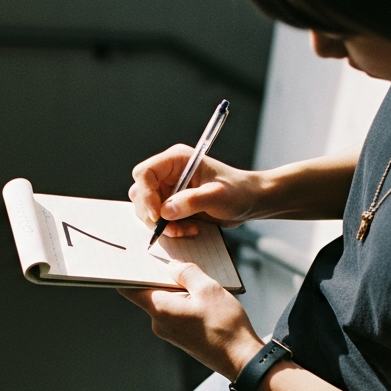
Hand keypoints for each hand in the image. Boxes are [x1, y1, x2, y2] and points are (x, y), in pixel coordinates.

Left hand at [119, 260, 262, 379]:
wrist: (241, 359)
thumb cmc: (225, 326)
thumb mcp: (209, 289)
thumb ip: (187, 272)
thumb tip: (173, 265)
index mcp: (160, 309)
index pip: (129, 289)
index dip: (128, 272)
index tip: (133, 258)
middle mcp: (159, 323)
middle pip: (149, 292)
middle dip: (160, 275)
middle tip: (174, 258)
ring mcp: (169, 332)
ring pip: (165, 302)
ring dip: (177, 288)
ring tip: (197, 278)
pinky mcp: (180, 336)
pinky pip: (175, 312)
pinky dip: (184, 300)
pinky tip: (202, 296)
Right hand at [129, 145, 268, 237]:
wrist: (250, 201)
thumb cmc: (238, 191)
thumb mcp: (218, 196)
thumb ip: (192, 201)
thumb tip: (165, 211)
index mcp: (176, 160)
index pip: (145, 173)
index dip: (146, 195)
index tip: (157, 215)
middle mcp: (168, 173)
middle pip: (141, 193)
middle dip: (152, 214)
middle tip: (171, 227)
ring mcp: (169, 189)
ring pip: (147, 209)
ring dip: (162, 225)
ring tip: (184, 229)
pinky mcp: (172, 204)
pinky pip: (158, 219)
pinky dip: (169, 229)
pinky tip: (188, 229)